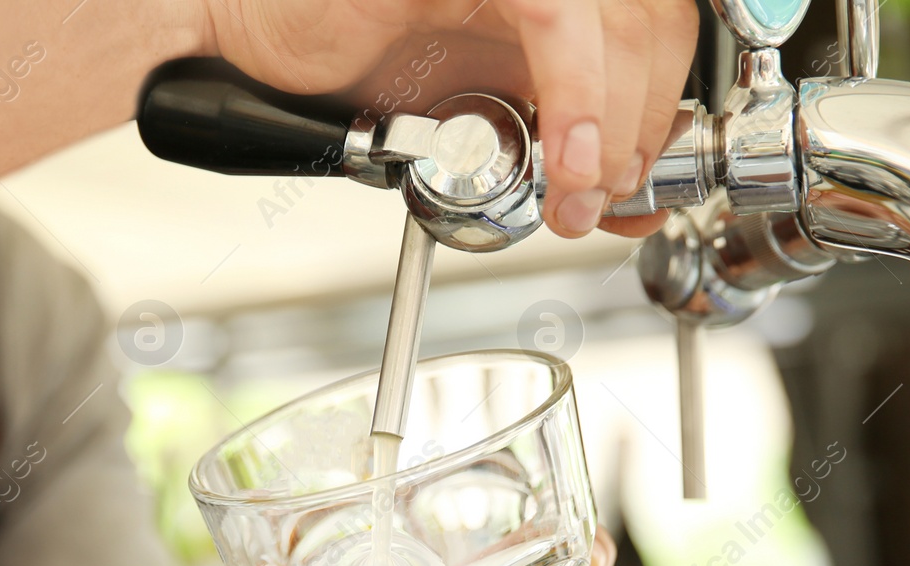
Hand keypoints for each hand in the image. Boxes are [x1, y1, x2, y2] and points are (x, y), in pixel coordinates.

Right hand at [192, 0, 700, 238]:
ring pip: (624, 18)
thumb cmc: (335, 68)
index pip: (660, 31)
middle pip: (659, 22)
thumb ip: (551, 149)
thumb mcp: (469, 126)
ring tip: (581, 194)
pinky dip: (581, 98)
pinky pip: (558, 14)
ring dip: (623, 126)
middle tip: (607, 198)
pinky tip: (571, 162)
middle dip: (651, 128)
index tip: (643, 186)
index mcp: (547, 2)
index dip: (667, 112)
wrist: (241, 43)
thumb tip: (622, 201)